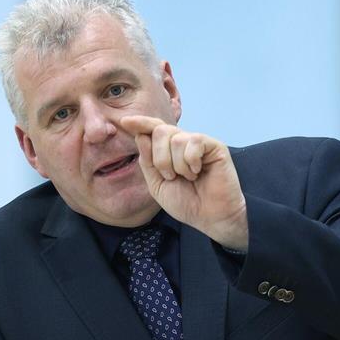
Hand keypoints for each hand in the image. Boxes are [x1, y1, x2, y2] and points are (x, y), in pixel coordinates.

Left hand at [120, 116, 247, 250]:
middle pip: (161, 131)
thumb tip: (141, 136)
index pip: (153, 129)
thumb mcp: (157, 184)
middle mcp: (183, 143)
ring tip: (187, 178)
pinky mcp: (215, 146)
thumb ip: (147, 161)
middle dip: (159, 158)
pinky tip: (197, 172)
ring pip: (176, 138)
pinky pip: (194, 141)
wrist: (208, 217)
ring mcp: (198, 144)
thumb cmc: (186, 202)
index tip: (124, 121)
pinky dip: (191, 160)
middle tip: (170, 177)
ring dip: (177, 164)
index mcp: (167, 150)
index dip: (140, 123)